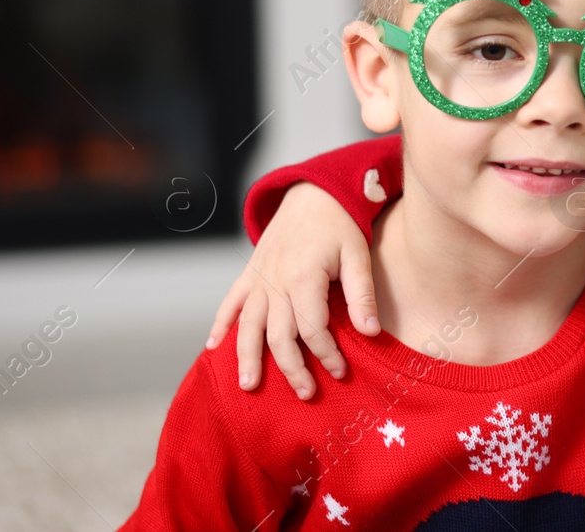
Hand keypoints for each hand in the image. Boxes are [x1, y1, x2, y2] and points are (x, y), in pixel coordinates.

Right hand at [206, 181, 379, 399]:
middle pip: (278, 335)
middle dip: (292, 368)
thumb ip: (362, 294)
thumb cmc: (341, 224)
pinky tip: (213, 348)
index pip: (312, 329)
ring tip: (250, 386)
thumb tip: (371, 332)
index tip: (341, 372)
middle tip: (306, 393)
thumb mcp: (358, 255)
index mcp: (304, 278)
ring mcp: (258, 278)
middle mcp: (275, 281)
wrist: (314, 192)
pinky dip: (220, 325)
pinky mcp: (249, 273)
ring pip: (248, 326)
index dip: (326, 354)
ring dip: (247, 358)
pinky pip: (230, 303)